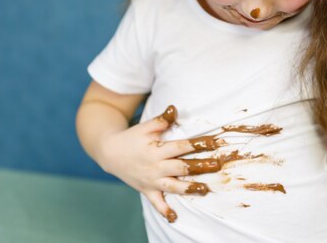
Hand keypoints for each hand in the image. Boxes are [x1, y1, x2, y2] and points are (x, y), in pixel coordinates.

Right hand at [96, 106, 217, 222]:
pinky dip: (164, 210)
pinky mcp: (146, 191)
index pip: (181, 147)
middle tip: (217, 165)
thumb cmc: (131, 138)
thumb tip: (175, 109)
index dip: (198, 144)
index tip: (215, 142)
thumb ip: (161, 120)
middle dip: (200, 166)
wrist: (109, 154)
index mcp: (156, 150)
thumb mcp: (145, 127)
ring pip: (173, 187)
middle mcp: (155, 167)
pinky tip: (174, 217)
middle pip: (181, 167)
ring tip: (205, 189)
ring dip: (189, 188)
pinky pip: (156, 203)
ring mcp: (151, 181)